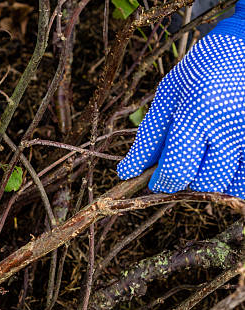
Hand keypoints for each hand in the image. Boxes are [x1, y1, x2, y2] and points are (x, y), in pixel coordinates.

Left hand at [117, 2, 244, 198]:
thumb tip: (127, 173)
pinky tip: (222, 158)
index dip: (161, 181)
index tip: (156, 179)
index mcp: (198, 113)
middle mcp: (231, 127)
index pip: (177, 171)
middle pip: (204, 184)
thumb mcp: (166, 97)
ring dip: (214, 180)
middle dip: (188, 180)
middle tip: (182, 161)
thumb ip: (148, 138)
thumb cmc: (200, 71)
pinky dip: (234, 176)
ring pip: (232, 187)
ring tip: (205, 157)